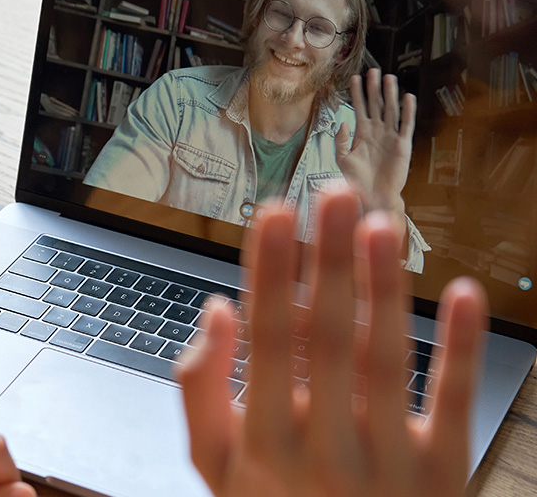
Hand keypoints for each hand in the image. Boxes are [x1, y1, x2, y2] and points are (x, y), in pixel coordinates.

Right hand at [179, 189, 487, 496]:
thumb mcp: (214, 468)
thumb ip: (201, 391)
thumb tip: (216, 311)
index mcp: (263, 442)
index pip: (266, 340)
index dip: (271, 272)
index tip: (274, 214)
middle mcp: (323, 448)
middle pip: (327, 338)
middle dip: (329, 261)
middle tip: (333, 196)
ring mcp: (386, 464)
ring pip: (385, 360)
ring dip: (385, 287)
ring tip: (380, 225)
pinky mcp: (441, 475)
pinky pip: (454, 404)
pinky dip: (461, 348)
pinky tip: (464, 295)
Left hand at [334, 69, 415, 222]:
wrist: (373, 196)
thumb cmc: (357, 180)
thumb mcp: (343, 159)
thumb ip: (341, 141)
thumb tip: (343, 123)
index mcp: (362, 133)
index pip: (359, 108)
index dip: (357, 93)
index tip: (355, 78)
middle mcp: (377, 132)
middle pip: (376, 104)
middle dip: (374, 88)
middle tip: (373, 70)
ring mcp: (390, 137)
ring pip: (391, 110)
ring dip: (390, 94)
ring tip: (389, 78)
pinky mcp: (402, 145)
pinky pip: (406, 125)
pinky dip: (407, 111)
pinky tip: (407, 97)